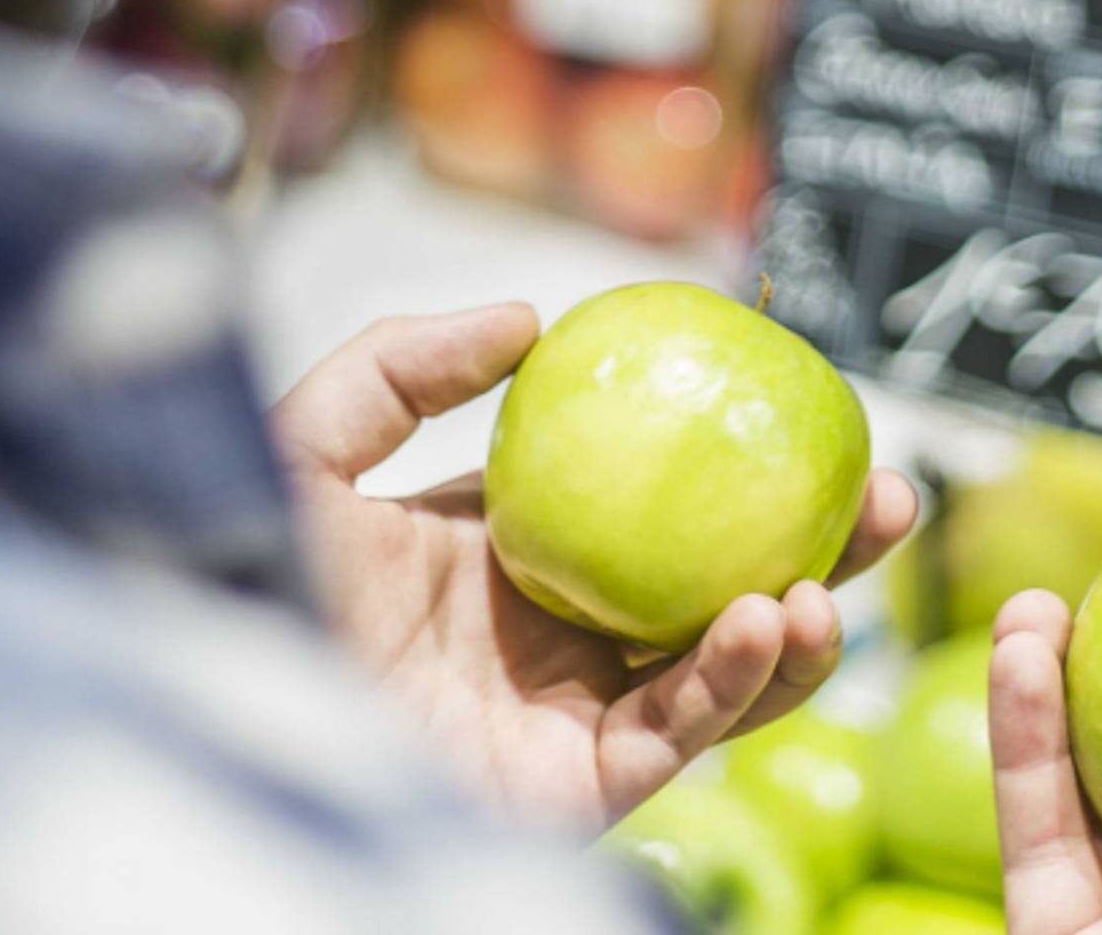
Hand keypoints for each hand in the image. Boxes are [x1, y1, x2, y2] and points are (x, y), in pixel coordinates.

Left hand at [271, 303, 916, 829]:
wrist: (215, 711)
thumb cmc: (241, 578)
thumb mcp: (312, 442)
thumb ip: (404, 365)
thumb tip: (530, 315)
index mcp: (510, 553)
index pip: (646, 501)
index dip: (727, 461)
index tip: (798, 405)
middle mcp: (555, 633)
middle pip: (714, 583)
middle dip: (811, 546)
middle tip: (886, 493)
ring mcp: (571, 711)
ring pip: (722, 669)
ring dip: (800, 625)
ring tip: (838, 574)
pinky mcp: (577, 786)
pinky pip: (680, 730)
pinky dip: (736, 679)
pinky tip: (768, 620)